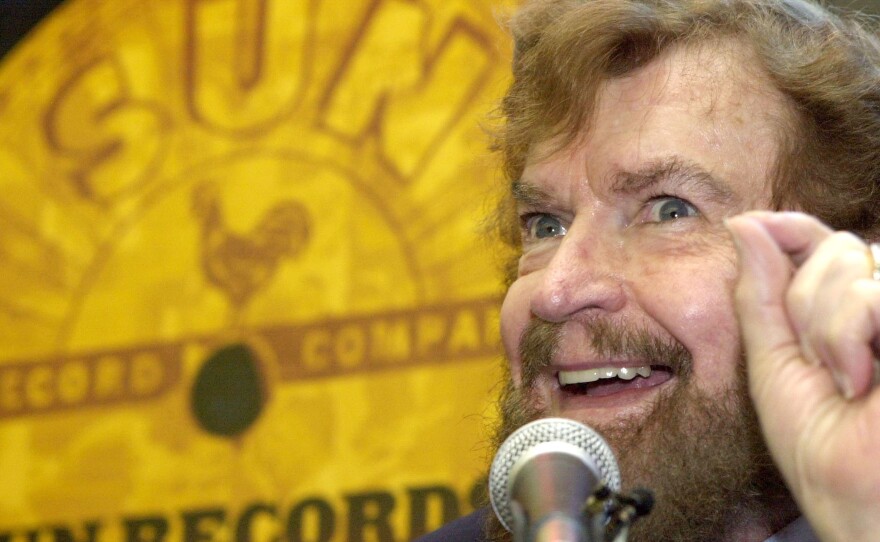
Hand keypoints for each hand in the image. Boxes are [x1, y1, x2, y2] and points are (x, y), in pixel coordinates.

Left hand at [726, 211, 879, 541]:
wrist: (856, 501)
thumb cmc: (820, 447)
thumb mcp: (772, 362)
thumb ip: (761, 294)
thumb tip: (744, 223)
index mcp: (850, 309)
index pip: (824, 239)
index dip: (791, 228)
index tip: (753, 229)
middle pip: (837, 247)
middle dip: (805, 302)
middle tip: (817, 364)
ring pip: (858, 263)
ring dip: (827, 327)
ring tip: (843, 379)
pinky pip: (874, 291)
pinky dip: (849, 334)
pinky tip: (861, 381)